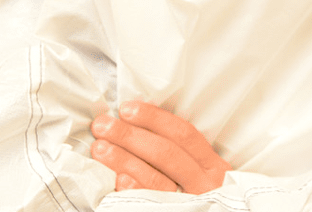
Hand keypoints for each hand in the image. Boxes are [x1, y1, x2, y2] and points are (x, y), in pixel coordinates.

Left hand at [91, 101, 231, 193]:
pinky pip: (150, 202)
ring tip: (100, 149)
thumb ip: (176, 151)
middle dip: (131, 136)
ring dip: (124, 160)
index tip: (126, 109)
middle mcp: (204, 183)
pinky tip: (118, 179)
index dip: (154, 119)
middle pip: (166, 154)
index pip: (183, 134)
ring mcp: (189, 202)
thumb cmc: (194, 192)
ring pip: (155, 179)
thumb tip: (134, 125)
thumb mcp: (197, 171)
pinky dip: (133, 189)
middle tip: (103, 126)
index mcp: (211, 165)